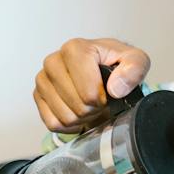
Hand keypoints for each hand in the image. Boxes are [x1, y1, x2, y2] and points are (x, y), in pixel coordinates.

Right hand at [33, 37, 150, 132]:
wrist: (100, 71)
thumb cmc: (114, 65)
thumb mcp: (136, 61)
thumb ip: (134, 69)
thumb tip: (115, 88)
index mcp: (74, 48)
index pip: (87, 90)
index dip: (101, 98)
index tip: (108, 93)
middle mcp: (53, 61)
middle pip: (77, 105)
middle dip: (93, 109)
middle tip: (100, 100)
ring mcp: (43, 79)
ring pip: (64, 117)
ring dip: (81, 118)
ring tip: (89, 104)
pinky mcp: (37, 95)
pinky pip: (52, 123)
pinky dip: (68, 125)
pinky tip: (76, 111)